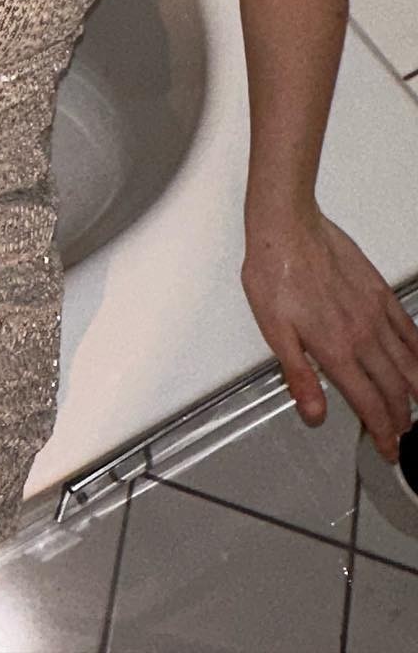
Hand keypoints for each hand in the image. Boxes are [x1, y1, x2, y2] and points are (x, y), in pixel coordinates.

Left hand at [242, 204, 417, 462]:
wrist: (289, 227)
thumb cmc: (274, 272)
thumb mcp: (273, 331)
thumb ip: (298, 375)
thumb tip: (314, 414)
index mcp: (335, 350)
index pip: (369, 404)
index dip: (382, 433)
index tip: (388, 448)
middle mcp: (362, 336)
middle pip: (394, 389)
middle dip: (401, 418)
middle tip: (402, 434)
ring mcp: (376, 314)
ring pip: (408, 364)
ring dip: (414, 392)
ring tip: (413, 409)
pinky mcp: (381, 292)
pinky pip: (409, 330)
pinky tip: (417, 360)